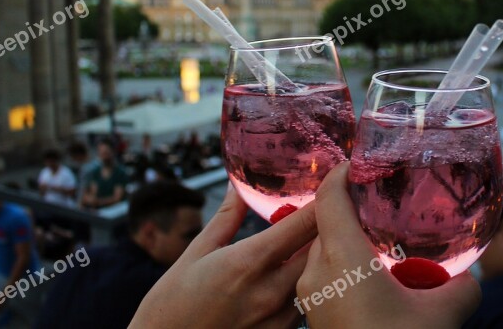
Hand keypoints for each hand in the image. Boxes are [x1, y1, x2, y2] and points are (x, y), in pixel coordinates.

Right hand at [130, 184, 316, 327]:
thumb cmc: (171, 305)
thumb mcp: (196, 253)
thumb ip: (226, 218)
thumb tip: (238, 187)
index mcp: (248, 262)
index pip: (303, 224)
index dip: (322, 201)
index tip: (330, 186)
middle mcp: (270, 291)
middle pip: (320, 250)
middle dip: (324, 228)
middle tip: (326, 212)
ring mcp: (278, 318)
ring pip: (316, 278)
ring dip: (318, 258)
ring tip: (312, 243)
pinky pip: (304, 304)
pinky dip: (306, 285)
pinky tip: (296, 276)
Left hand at [296, 163, 481, 328]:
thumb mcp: (446, 312)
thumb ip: (460, 284)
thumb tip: (466, 277)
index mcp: (343, 257)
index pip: (329, 196)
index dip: (342, 173)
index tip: (359, 163)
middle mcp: (317, 272)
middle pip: (325, 222)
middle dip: (351, 210)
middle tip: (378, 202)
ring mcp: (310, 297)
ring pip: (324, 251)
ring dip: (348, 241)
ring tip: (380, 243)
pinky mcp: (313, 317)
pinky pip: (324, 276)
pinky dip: (344, 267)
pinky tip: (373, 278)